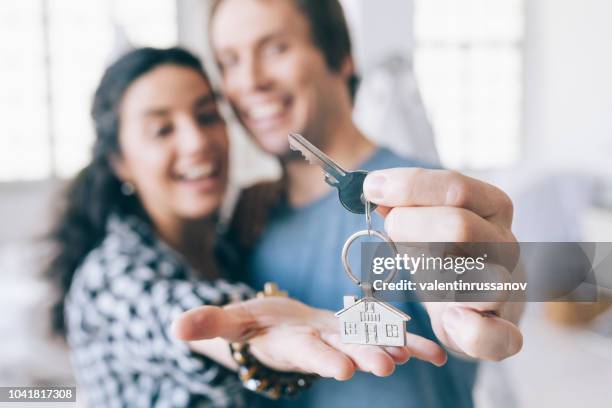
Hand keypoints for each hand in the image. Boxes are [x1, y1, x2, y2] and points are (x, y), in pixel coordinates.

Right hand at [172, 296, 446, 379]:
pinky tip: (436, 351)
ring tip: (416, 353)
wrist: (284, 329)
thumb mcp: (231, 322)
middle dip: (364, 357)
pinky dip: (411, 343)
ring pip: (371, 342)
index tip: (341, 369)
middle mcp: (322, 345)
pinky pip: (388, 335)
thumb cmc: (256, 325)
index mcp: (292, 343)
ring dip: (393, 347)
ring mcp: (344, 338)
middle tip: (386, 365)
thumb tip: (174, 327)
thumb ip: (209, 324)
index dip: (322, 358)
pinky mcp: (359, 331)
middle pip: (344, 350)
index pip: (306, 352)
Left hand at [364, 168, 523, 360]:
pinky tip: (449, 318)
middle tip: (388, 229)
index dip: (410, 186)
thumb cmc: (449, 255)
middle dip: (411, 226)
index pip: (457, 188)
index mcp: (491, 208)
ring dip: (436, 274)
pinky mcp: (504, 332)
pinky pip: (498, 337)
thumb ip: (405, 204)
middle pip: (461, 227)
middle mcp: (505, 245)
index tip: (370, 188)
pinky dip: (470, 331)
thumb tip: (373, 187)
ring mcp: (508, 289)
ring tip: (415, 269)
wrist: (483, 304)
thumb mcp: (429, 221)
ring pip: (484, 280)